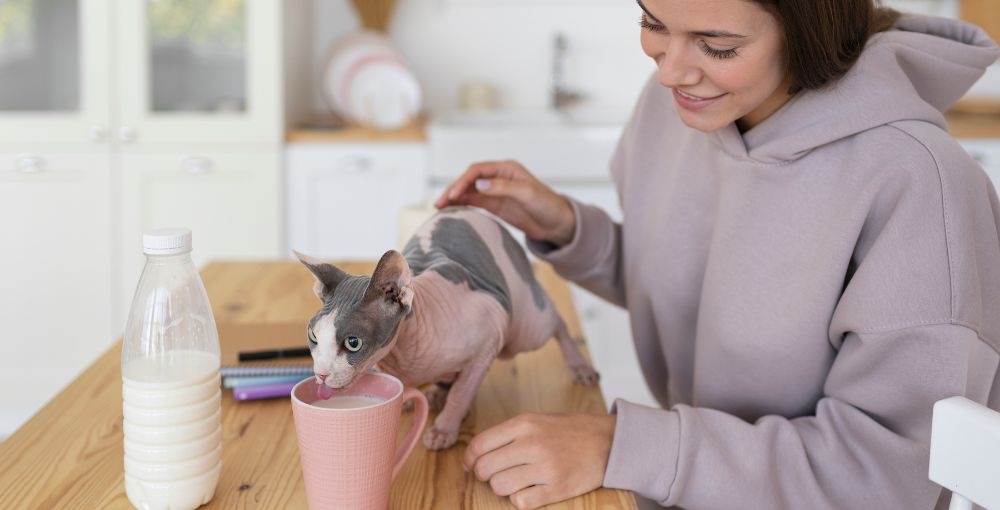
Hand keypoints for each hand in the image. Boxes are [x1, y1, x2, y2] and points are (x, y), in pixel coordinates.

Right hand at [433, 160, 575, 246]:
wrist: (557, 223)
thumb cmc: (547, 205)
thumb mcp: (527, 194)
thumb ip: (503, 188)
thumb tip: (479, 185)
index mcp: (506, 169)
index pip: (477, 171)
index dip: (463, 181)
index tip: (453, 194)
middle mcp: (498, 177)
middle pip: (469, 180)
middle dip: (453, 189)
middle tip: (439, 203)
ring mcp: (496, 191)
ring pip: (469, 191)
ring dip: (454, 197)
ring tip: (439, 207)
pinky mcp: (495, 205)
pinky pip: (474, 202)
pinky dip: (462, 204)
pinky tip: (451, 210)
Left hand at [463, 412, 615, 509]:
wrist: (608, 442)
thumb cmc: (569, 431)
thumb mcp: (538, 420)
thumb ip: (508, 434)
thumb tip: (475, 454)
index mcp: (525, 424)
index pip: (480, 445)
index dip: (470, 458)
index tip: (471, 464)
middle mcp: (532, 444)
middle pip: (486, 468)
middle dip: (485, 474)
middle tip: (495, 473)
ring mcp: (545, 467)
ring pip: (499, 486)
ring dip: (502, 487)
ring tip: (515, 481)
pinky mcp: (557, 488)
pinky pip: (521, 502)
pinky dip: (520, 499)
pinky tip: (529, 491)